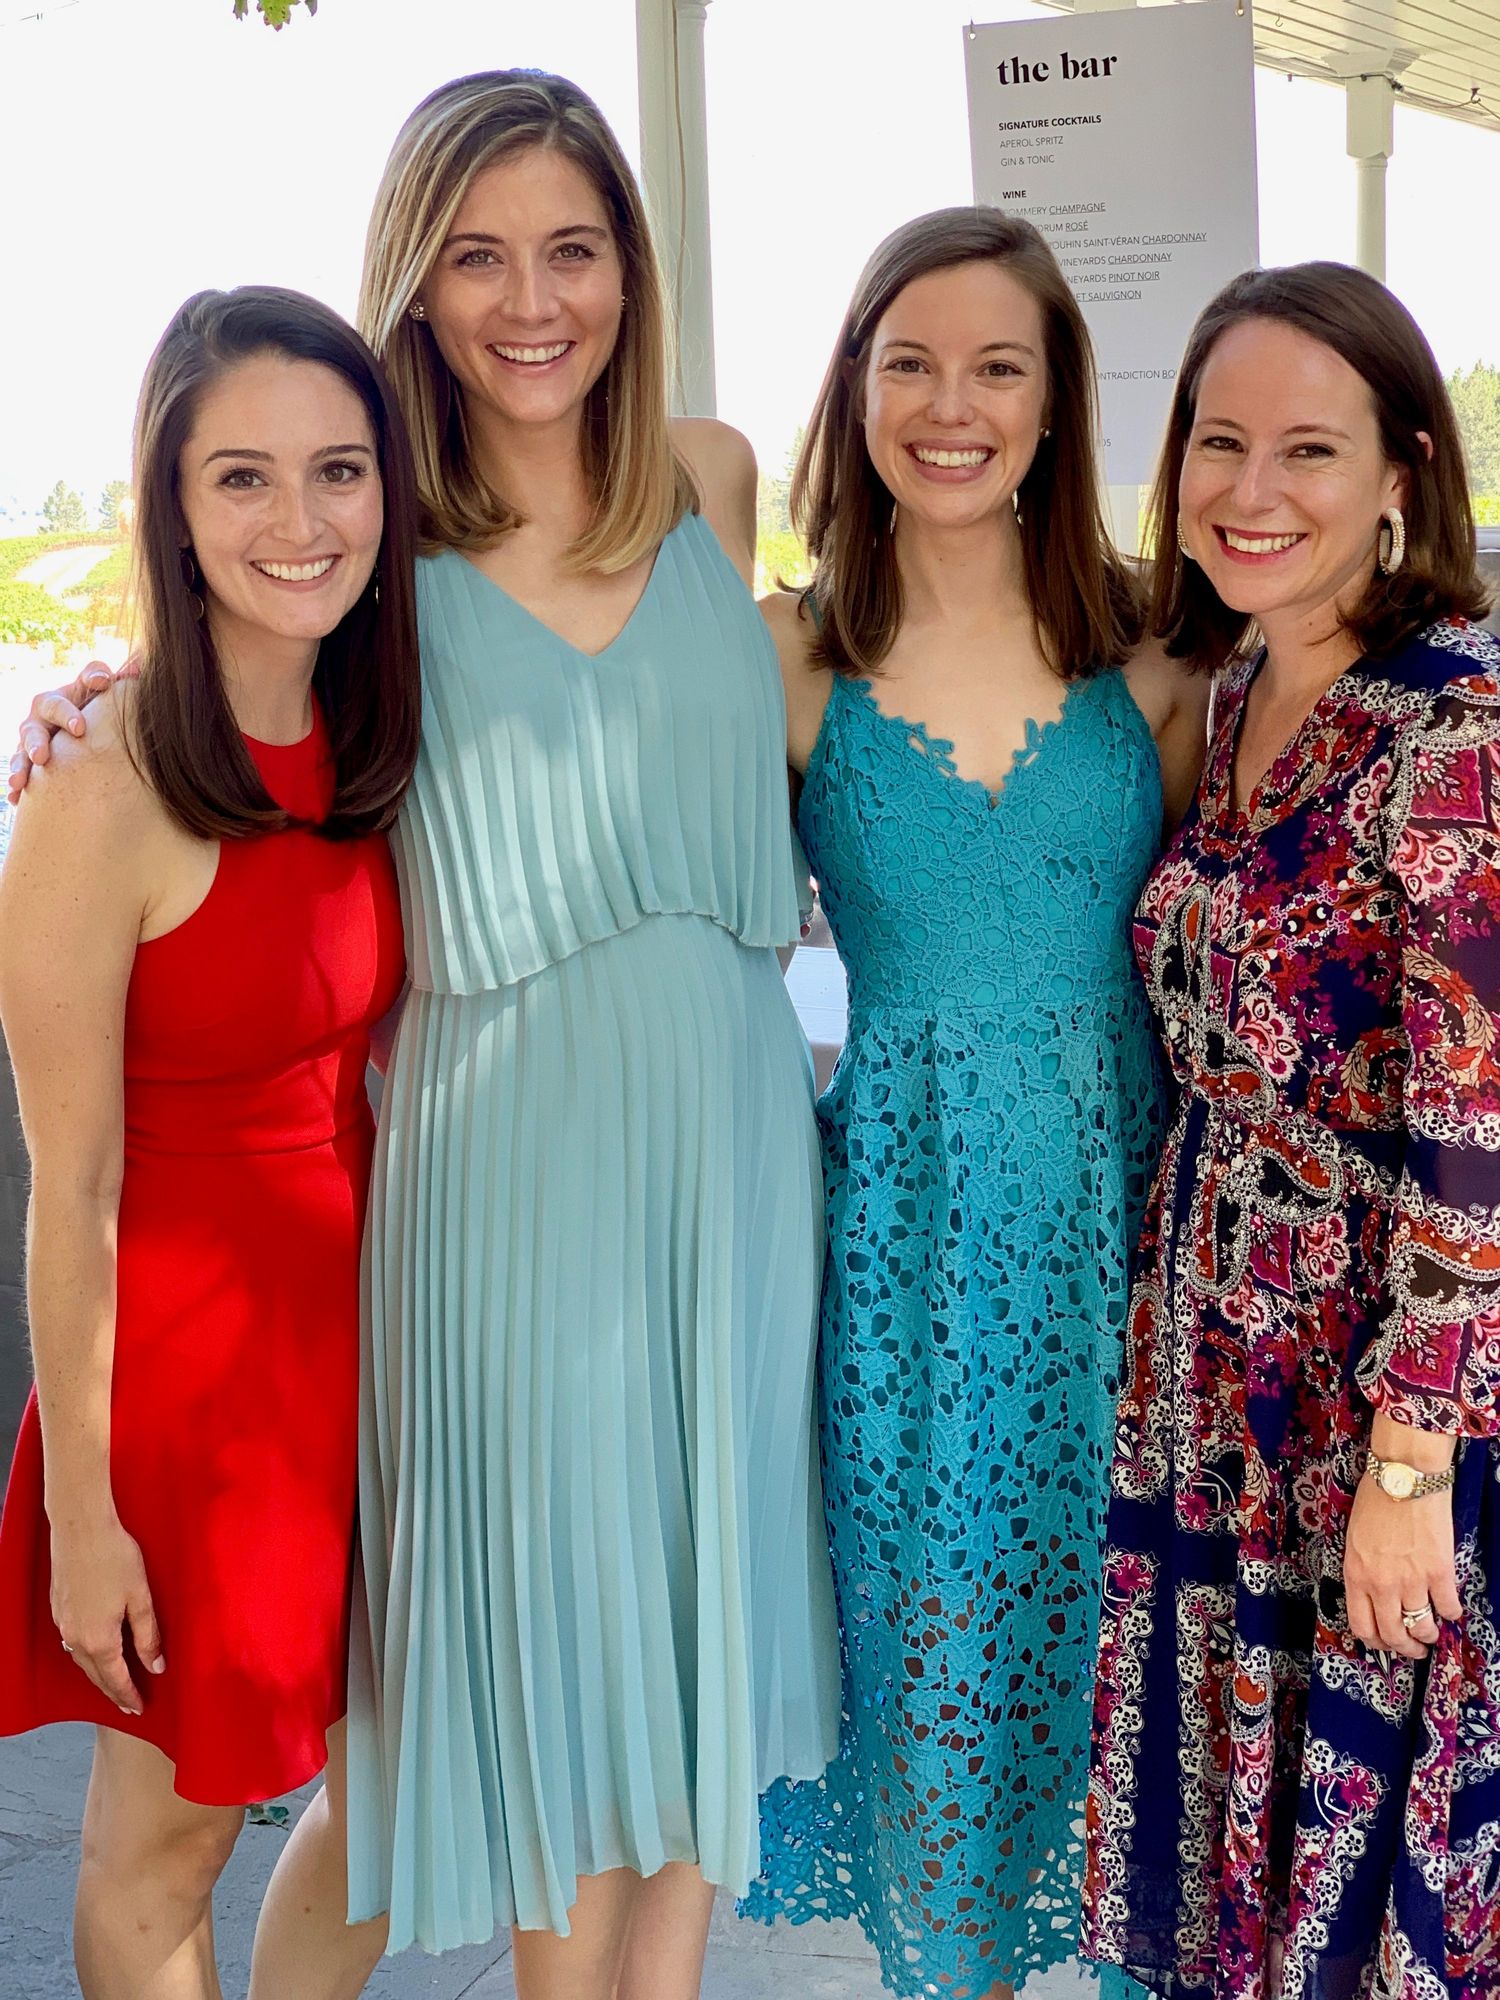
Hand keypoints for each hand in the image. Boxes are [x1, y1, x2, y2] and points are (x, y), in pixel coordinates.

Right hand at [7, 661, 128, 805]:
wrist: (73, 741)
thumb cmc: (96, 720)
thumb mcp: (110, 705)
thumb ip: (124, 687)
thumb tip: (143, 663)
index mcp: (76, 692)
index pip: (85, 677)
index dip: (94, 676)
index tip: (104, 682)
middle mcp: (50, 708)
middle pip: (49, 705)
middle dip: (62, 714)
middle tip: (74, 732)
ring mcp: (34, 732)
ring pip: (28, 737)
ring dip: (29, 751)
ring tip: (34, 765)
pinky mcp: (26, 756)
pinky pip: (19, 768)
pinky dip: (18, 781)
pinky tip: (16, 795)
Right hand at [50, 1513, 164, 1713]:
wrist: (80, 1529)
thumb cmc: (114, 1557)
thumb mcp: (140, 1597)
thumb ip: (148, 1635)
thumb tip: (156, 1666)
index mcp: (99, 1639)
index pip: (116, 1679)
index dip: (128, 1696)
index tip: (139, 1709)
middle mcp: (76, 1638)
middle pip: (95, 1676)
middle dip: (113, 1692)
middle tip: (128, 1705)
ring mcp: (63, 1625)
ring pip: (81, 1662)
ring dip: (98, 1675)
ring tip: (114, 1683)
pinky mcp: (58, 1610)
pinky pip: (72, 1644)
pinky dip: (86, 1656)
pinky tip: (95, 1653)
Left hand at [1344, 1474, 1461, 1659]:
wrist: (1404, 1478)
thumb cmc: (1375, 1500)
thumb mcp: (1354, 1540)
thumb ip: (1362, 1570)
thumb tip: (1374, 1596)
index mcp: (1355, 1574)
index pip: (1362, 1626)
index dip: (1375, 1642)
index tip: (1385, 1643)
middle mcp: (1381, 1584)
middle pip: (1393, 1635)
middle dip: (1405, 1649)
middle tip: (1414, 1649)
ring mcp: (1411, 1580)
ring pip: (1422, 1627)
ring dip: (1428, 1635)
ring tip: (1432, 1632)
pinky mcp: (1439, 1572)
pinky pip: (1448, 1607)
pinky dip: (1451, 1613)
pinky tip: (1450, 1609)